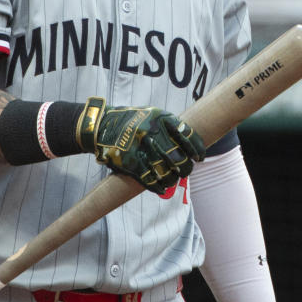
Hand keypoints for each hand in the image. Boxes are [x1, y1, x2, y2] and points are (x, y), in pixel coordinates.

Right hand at [75, 97, 204, 192]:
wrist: (101, 125)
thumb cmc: (132, 121)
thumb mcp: (152, 114)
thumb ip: (170, 125)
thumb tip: (191, 143)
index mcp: (161, 119)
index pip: (188, 136)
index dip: (198, 149)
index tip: (200, 157)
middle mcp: (153, 132)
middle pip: (179, 158)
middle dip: (186, 168)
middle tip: (185, 170)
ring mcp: (141, 148)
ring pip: (166, 172)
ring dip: (172, 179)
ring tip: (173, 179)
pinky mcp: (130, 163)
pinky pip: (150, 180)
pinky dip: (158, 186)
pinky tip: (161, 187)